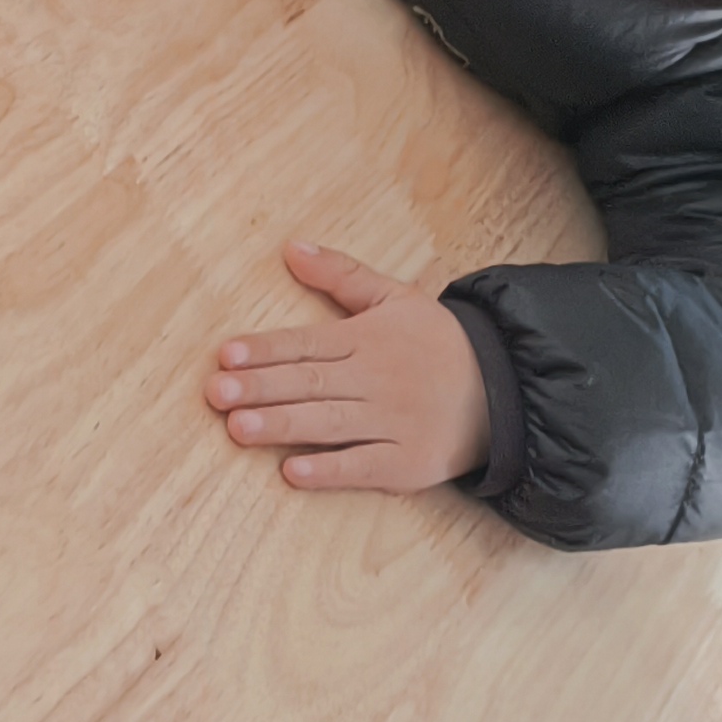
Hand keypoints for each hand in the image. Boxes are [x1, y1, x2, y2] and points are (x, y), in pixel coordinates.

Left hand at [206, 241, 488, 494]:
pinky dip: (330, 471)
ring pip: (330, 424)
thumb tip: (291, 248)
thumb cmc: (439, 342)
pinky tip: (293, 473)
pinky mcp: (408, 462)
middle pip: (311, 383)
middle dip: (262, 388)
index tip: (226, 356)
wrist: (504, 387)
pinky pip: (364, 466)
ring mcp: (392, 423)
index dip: (265, 350)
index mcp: (368, 339)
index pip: (307, 343)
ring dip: (283, 427)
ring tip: (237, 429)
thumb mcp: (395, 297)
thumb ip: (341, 275)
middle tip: (217, 394)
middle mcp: (376, 380)